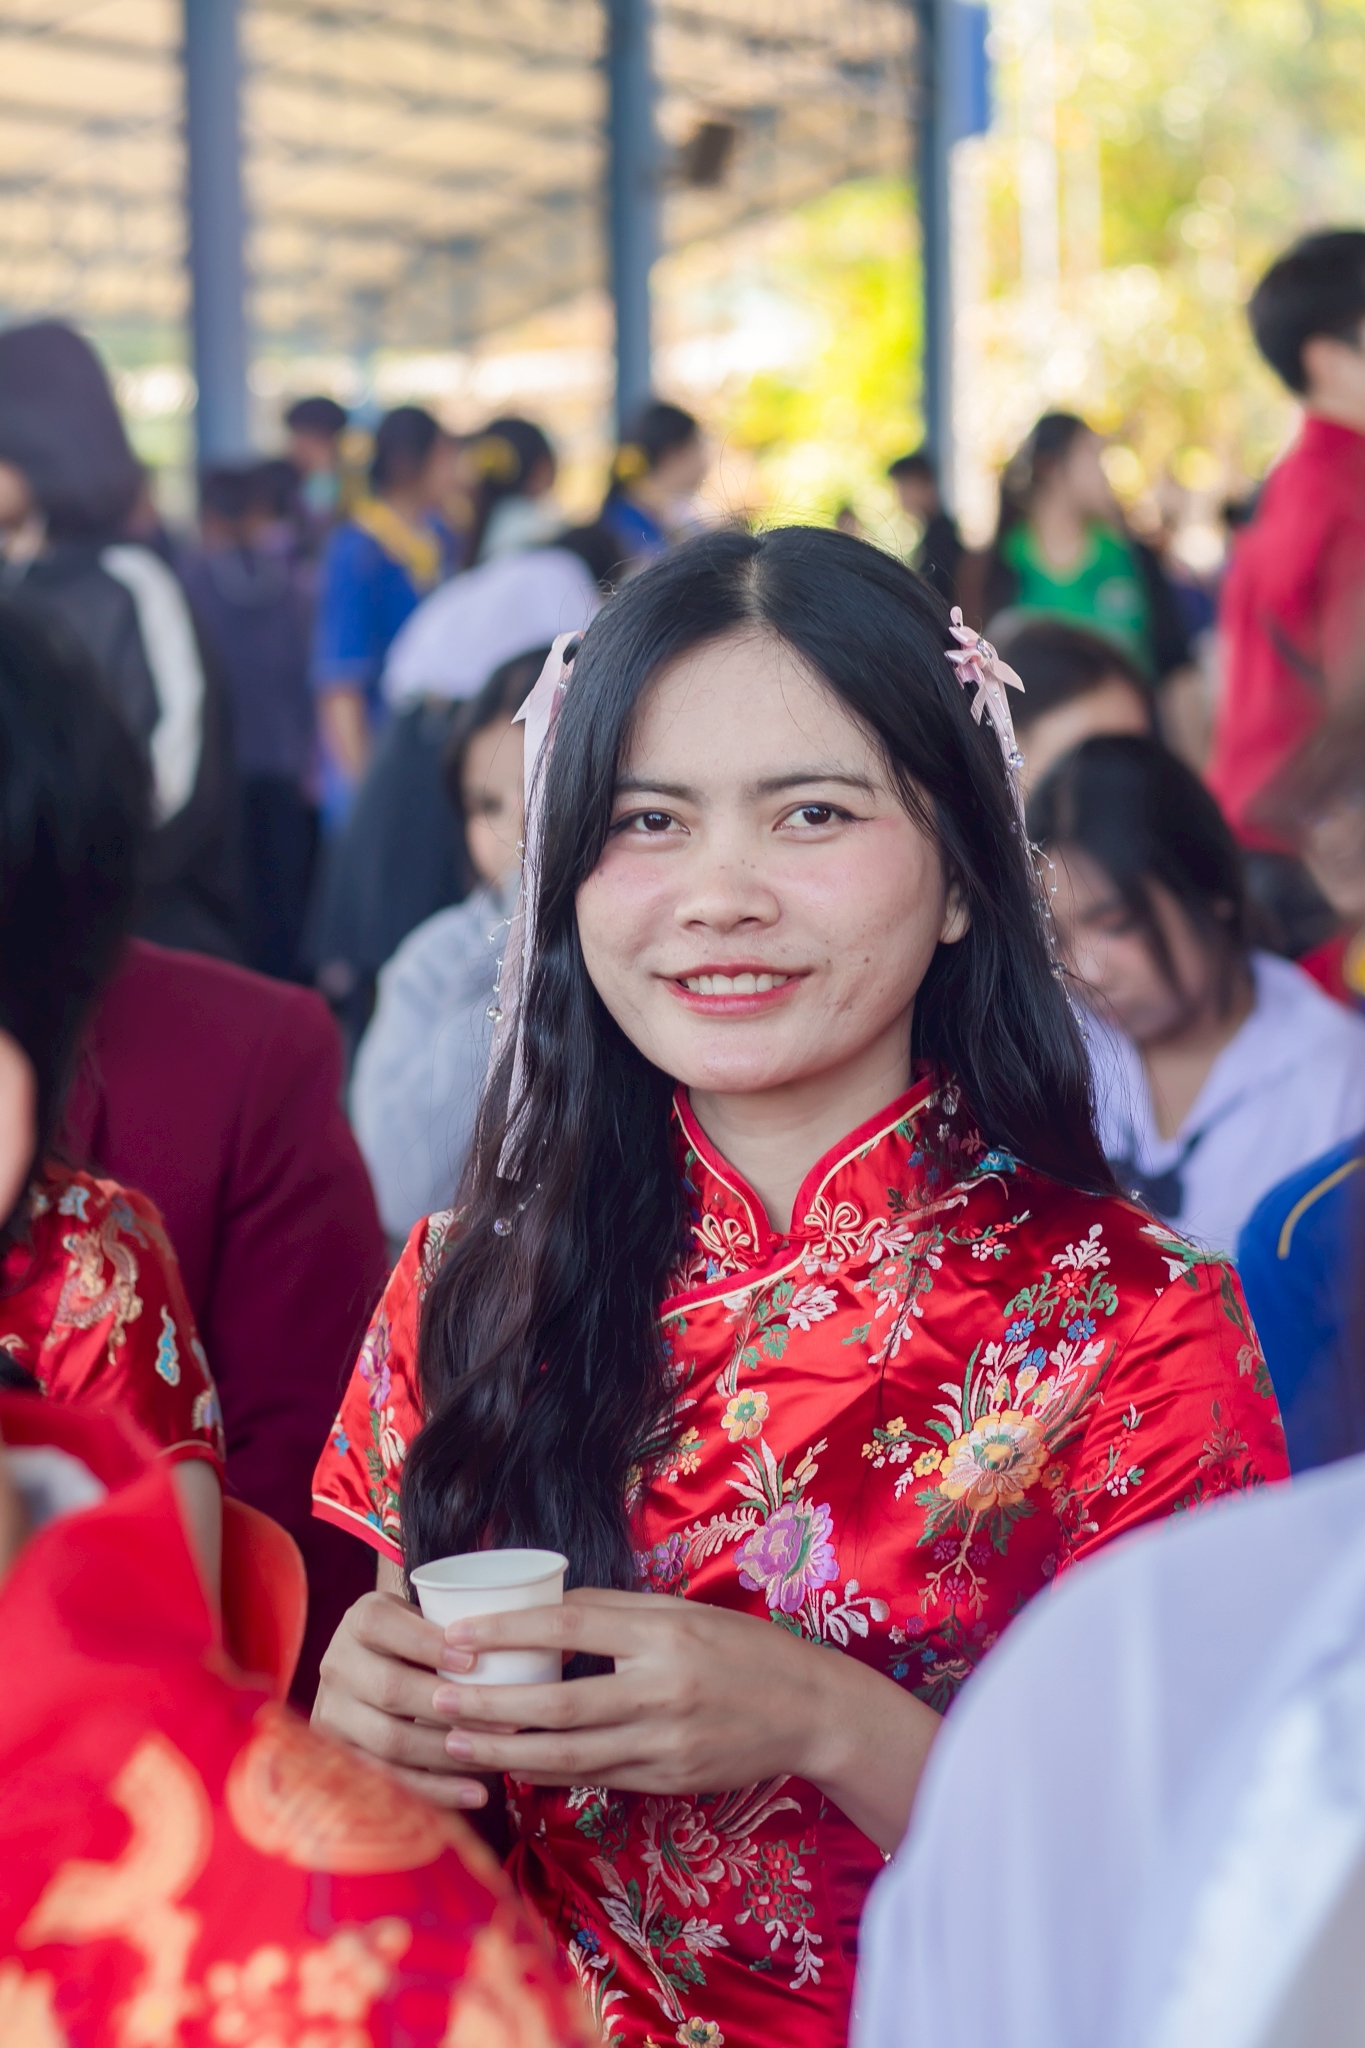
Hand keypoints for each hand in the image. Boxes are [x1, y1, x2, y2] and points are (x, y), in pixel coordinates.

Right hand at [312, 1587, 503, 1809]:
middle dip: (452, 1708)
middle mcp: (336, 1664)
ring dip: (449, 1753)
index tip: (474, 1662)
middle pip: (390, 1688)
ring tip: (497, 1758)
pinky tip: (476, 1792)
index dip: (426, 1643)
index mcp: (359, 1620)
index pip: (381, 1625)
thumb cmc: (422, 1641)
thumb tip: (521, 1646)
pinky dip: (436, 1789)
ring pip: (390, 1739)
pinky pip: (389, 1779)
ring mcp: (332, 1713)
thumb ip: (458, 1626)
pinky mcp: (342, 1757)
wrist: (375, 1669)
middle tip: (507, 1720)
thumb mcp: (428, 1619)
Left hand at [432, 1587, 939, 1850]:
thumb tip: (544, 1607)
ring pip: (567, 1754)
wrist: (809, 1711)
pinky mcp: (667, 1780)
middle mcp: (660, 1690)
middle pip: (557, 1703)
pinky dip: (550, 1773)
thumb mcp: (683, 1613)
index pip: (568, 1629)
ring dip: (505, 1750)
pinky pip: (595, 1778)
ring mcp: (664, 1743)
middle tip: (437, 1698)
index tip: (456, 1637)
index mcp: (662, 1634)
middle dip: (489, 1705)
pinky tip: (514, 1767)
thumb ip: (615, 1611)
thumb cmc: (741, 1648)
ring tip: (457, 1741)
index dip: (506, 1634)